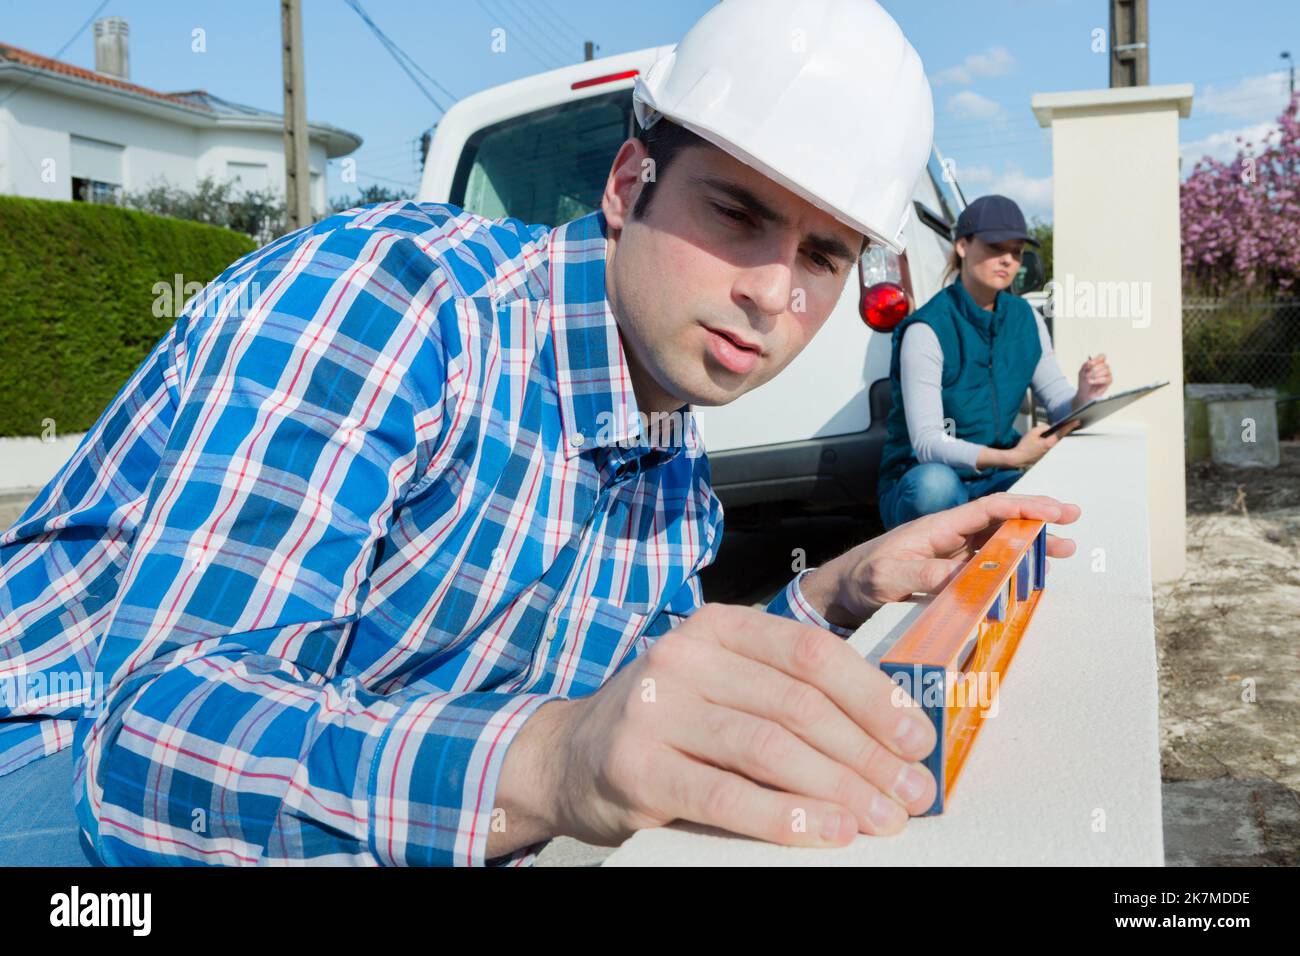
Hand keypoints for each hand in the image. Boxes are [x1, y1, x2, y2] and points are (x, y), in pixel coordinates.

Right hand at [541, 604, 939, 848]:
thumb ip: (784, 693)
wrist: (568, 756)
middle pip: (798, 703)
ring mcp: (656, 709)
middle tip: (911, 793)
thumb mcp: (721, 684)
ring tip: (880, 819)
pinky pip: (726, 796)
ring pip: (770, 747)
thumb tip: (887, 735)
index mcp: (717, 626)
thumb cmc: (665, 722)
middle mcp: (684, 655)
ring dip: (839, 789)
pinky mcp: (637, 767)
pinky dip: (784, 817)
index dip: (874, 696)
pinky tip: (824, 832)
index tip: (917, 738)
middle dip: (867, 754)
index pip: (812, 652)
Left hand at [804, 492, 1080, 623]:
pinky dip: (1011, 567)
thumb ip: (925, 575)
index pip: (988, 509)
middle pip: (1000, 522)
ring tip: (1062, 551)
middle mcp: (948, 537)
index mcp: (937, 527)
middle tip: (1072, 523)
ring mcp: (949, 555)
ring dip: (1030, 546)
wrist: (841, 592)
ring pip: (998, 544)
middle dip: (1037, 520)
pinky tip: (1029, 574)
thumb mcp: (889, 577)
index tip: (1054, 510)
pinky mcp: (948, 574)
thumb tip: (965, 575)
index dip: (1023, 506)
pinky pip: (986, 567)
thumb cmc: (861, 577)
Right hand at [1008, 422, 1073, 466]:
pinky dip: (1054, 441)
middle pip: (1061, 438)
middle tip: (1072, 424)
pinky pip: (1053, 446)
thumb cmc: (1024, 447)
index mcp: (1049, 443)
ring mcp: (1050, 453)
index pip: (1061, 433)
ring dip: (1058, 436)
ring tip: (1062, 429)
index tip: (1077, 421)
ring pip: (1057, 442)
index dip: (1070, 426)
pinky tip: (1052, 438)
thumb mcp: (1033, 432)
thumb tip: (1049, 427)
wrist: (1019, 457)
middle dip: (1065, 431)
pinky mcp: (1047, 455)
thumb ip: (1043, 427)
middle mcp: (1051, 449)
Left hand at [1076, 354, 1111, 404]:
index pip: (1102, 356)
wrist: (1084, 392)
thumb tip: (1089, 362)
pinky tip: (1093, 386)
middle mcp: (1105, 368)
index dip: (1097, 359)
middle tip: (1086, 376)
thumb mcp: (1081, 372)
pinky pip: (1106, 381)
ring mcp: (1108, 375)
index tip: (1090, 364)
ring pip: (1106, 372)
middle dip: (1094, 370)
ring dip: (1096, 376)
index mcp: (1098, 363)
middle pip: (1104, 365)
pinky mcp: (1109, 382)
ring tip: (1089, 381)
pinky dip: (1098, 383)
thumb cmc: (1084, 380)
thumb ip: (1085, 366)